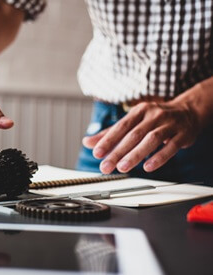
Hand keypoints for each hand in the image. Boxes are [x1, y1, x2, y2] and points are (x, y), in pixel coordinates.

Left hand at [82, 100, 201, 173]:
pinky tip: (148, 167)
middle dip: (117, 152)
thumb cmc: (156, 118)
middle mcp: (153, 115)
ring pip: (151, 140)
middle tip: (106, 166)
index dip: (107, 140)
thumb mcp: (133, 121)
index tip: (97, 153)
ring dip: (135, 155)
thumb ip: (110, 133)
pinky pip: (171, 147)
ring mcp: (169, 124)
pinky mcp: (183, 135)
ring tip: (122, 168)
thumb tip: (87, 142)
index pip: (120, 127)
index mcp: (139, 111)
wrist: (189, 111)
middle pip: (133, 135)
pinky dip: (159, 157)